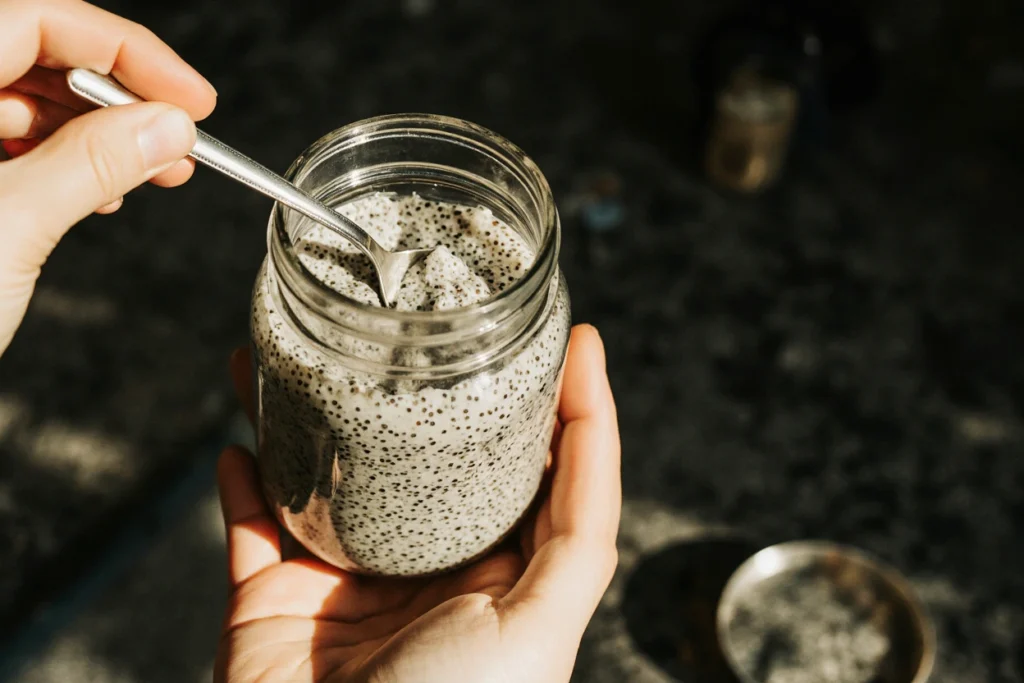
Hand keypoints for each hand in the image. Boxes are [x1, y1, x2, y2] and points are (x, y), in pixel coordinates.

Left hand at [0, 0, 215, 353]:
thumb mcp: (7, 230)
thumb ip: (91, 165)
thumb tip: (165, 126)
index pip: (35, 21)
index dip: (125, 50)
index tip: (188, 96)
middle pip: (36, 57)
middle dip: (120, 96)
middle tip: (178, 136)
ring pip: (28, 104)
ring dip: (100, 133)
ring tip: (153, 169)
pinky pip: (14, 150)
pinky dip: (68, 166)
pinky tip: (102, 194)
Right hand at [215, 324, 620, 682]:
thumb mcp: (543, 626)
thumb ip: (579, 538)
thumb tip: (591, 424)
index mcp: (497, 570)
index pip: (537, 469)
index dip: (560, 400)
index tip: (568, 331)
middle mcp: (425, 564)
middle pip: (422, 453)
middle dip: (410, 389)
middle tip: (411, 320)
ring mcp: (345, 580)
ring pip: (327, 472)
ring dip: (307, 416)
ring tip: (295, 355)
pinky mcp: (273, 599)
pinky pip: (254, 522)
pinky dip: (245, 480)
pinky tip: (240, 435)